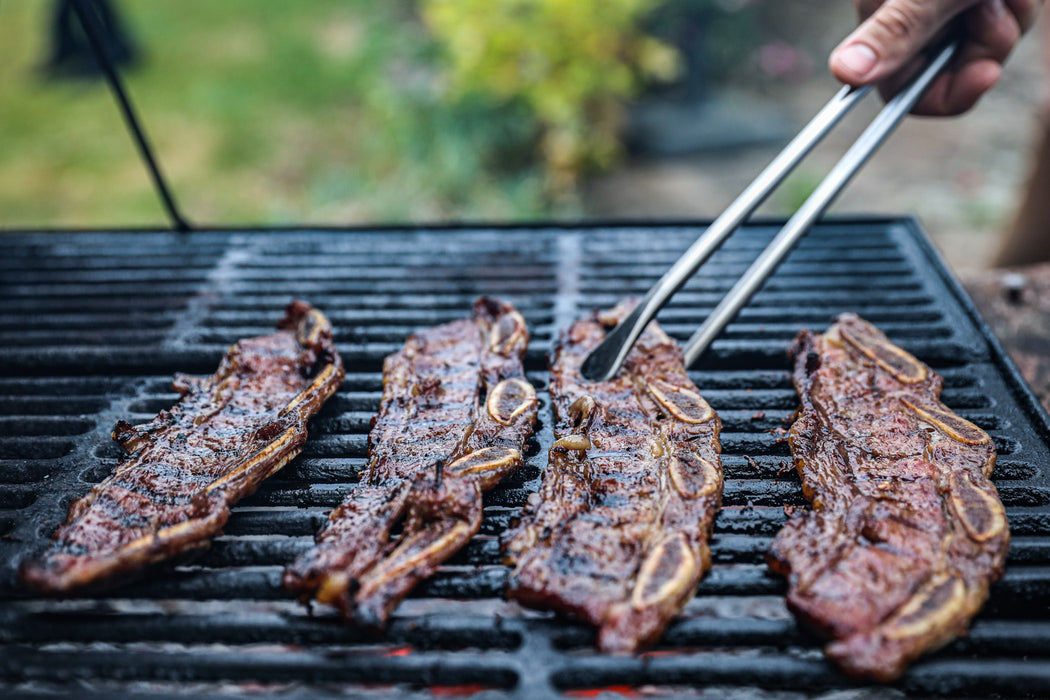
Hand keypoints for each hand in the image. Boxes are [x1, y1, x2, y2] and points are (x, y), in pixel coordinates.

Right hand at [830, 0, 1040, 114]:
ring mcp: (940, 8)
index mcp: (880, 15)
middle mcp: (905, 16)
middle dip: (986, 48)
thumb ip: (894, 30)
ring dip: (1009, 22)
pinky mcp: (970, 1)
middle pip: (947, 71)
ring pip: (981, 49)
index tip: (983, 74)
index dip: (943, 94)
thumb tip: (845, 72)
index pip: (900, 89)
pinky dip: (1018, 7)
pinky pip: (1002, 24)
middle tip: (996, 11)